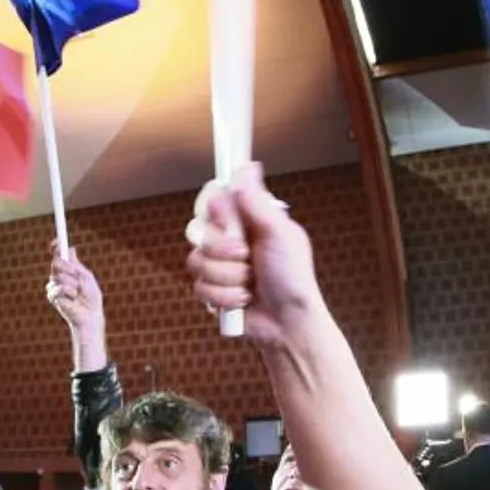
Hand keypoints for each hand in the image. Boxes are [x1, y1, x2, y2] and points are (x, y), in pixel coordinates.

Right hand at [46, 242, 103, 332]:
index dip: (57, 247)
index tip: (57, 240)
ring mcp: (54, 286)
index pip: (58, 256)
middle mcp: (58, 277)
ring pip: (58, 275)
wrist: (90, 314)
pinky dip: (68, 291)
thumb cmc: (91, 297)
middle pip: (56, 262)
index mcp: (67, 271)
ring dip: (71, 283)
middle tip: (76, 275)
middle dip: (68, 267)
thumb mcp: (86, 276)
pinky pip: (58, 287)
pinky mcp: (52, 296)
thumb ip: (76, 264)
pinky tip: (73, 298)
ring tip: (78, 292)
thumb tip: (71, 248)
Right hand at [184, 164, 318, 348]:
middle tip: (247, 256)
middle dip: (223, 250)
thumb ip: (258, 202)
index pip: (213, 198)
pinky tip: (243, 300)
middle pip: (198, 229)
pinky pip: (199, 287)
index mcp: (245, 218)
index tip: (232, 224)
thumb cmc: (293, 277)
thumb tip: (246, 167)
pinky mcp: (210, 289)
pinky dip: (224, 296)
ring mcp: (217, 264)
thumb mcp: (280, 234)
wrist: (288, 322)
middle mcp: (228, 238)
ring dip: (227, 277)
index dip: (217, 211)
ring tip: (250, 284)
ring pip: (196, 261)